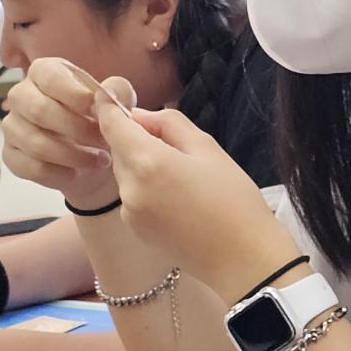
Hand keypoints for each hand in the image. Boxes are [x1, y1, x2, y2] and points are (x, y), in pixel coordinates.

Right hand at [0, 58, 127, 207]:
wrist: (95, 159)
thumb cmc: (102, 123)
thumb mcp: (117, 104)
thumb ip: (119, 92)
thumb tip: (107, 91)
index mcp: (45, 72)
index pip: (49, 75)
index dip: (74, 93)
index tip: (98, 110)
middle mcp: (22, 95)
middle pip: (39, 109)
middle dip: (78, 129)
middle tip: (105, 140)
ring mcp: (13, 126)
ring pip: (35, 142)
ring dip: (73, 155)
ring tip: (100, 160)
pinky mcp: (12, 155)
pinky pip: (30, 166)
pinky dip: (59, 174)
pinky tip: (77, 173)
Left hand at [92, 99, 296, 300]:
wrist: (243, 259)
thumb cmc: (234, 200)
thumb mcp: (208, 149)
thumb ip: (169, 124)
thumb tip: (141, 116)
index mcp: (147, 162)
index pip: (110, 124)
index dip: (107, 105)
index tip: (110, 91)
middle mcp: (129, 187)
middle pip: (120, 149)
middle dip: (138, 139)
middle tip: (178, 145)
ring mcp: (129, 212)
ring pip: (127, 173)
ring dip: (143, 165)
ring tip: (185, 177)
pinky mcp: (136, 229)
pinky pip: (134, 196)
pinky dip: (147, 188)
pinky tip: (180, 198)